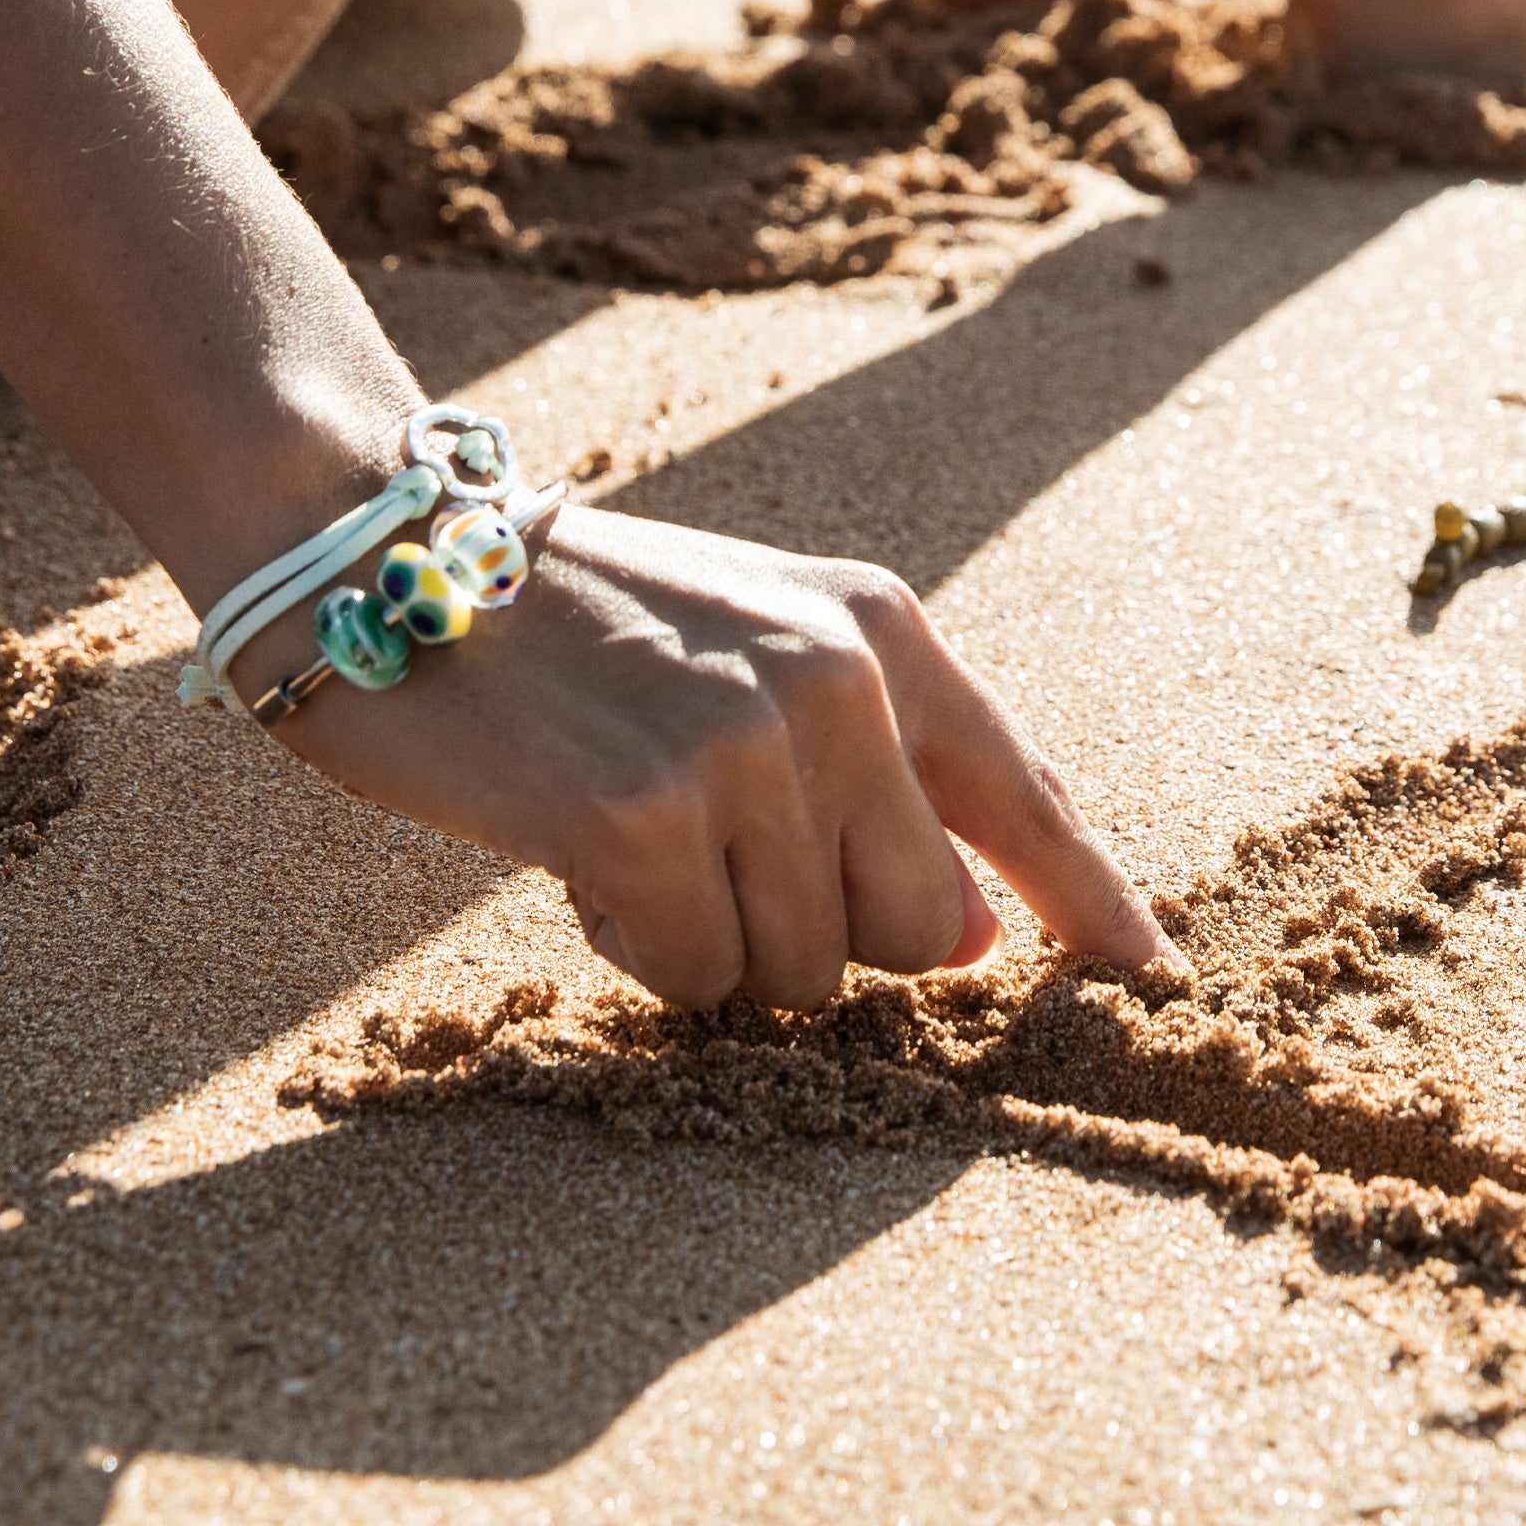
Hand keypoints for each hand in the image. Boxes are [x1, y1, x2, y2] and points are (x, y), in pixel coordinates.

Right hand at [261, 507, 1172, 1008]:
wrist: (374, 549)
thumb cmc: (575, 626)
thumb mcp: (757, 652)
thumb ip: (884, 783)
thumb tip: (975, 941)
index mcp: (882, 630)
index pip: (1022, 792)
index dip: (1092, 896)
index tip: (1150, 974)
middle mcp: (838, 680)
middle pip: (912, 932)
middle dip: (822, 935)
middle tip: (712, 854)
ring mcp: (745, 746)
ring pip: (800, 974)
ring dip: (714, 942)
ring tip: (630, 830)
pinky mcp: (643, 816)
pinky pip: (693, 977)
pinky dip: (634, 949)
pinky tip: (577, 854)